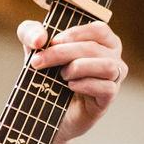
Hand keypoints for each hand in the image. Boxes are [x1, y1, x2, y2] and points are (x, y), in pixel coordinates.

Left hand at [17, 19, 126, 142]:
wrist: (45, 113)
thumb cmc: (47, 76)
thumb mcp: (34, 50)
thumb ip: (30, 34)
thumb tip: (39, 38)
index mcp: (101, 41)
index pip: (99, 29)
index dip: (75, 33)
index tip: (52, 42)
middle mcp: (112, 58)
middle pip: (95, 48)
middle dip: (63, 52)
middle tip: (39, 62)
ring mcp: (113, 79)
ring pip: (108, 66)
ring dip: (79, 67)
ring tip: (61, 75)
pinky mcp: (107, 99)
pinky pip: (107, 88)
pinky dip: (86, 84)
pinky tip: (70, 86)